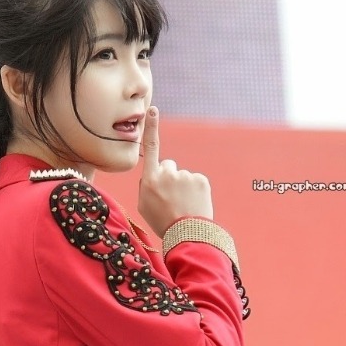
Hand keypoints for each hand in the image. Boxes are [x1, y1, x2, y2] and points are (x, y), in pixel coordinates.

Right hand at [138, 107, 213, 235]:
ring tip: (184, 206)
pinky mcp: (201, 180)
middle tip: (172, 199)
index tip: (153, 110)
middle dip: (170, 178)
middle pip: (169, 166)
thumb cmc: (162, 222)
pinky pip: (196, 181)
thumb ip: (146, 186)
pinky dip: (196, 191)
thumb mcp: (144, 206)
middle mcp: (167, 173)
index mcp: (150, 180)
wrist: (187, 235)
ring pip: (183, 176)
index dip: (152, 128)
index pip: (151, 148)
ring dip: (184, 188)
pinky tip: (193, 204)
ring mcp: (185, 176)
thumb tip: (152, 175)